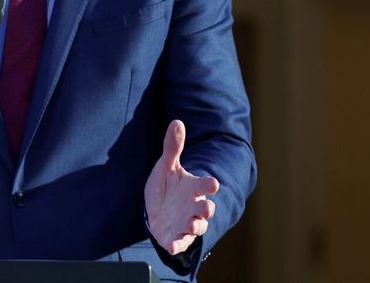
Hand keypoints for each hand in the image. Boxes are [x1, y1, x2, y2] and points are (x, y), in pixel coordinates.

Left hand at [144, 119, 218, 255]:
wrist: (156, 209)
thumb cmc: (166, 187)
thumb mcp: (166, 166)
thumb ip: (172, 147)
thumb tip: (177, 122)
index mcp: (192, 188)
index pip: (205, 185)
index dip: (209, 184)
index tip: (213, 183)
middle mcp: (193, 207)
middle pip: (206, 209)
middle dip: (207, 208)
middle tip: (206, 207)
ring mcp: (186, 223)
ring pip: (197, 227)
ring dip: (196, 226)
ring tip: (192, 224)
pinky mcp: (176, 237)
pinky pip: (180, 243)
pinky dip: (177, 245)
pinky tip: (172, 246)